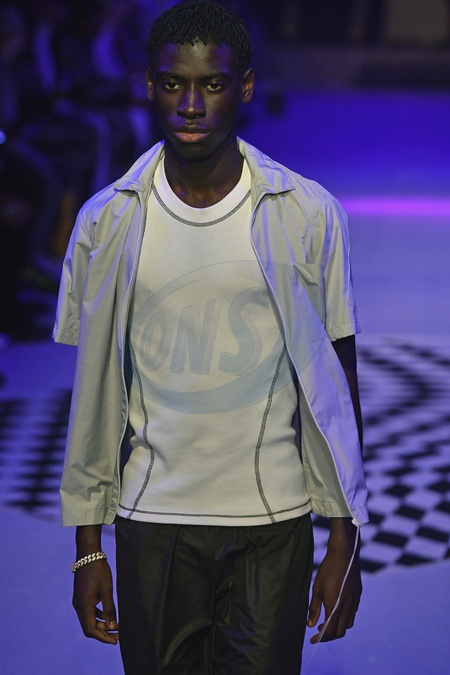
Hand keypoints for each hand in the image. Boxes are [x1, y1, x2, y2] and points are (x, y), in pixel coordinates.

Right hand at [72, 559, 118, 643]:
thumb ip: (110, 609)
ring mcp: (79, 600)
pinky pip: (88, 611)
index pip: (91, 630)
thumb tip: (113, 626)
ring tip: (115, 625)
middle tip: (118, 634)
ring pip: (88, 619)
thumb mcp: (107, 590)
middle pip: (89, 626)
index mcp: (83, 606)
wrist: (88, 554)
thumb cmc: (98, 570)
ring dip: (101, 624)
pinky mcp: (81, 596)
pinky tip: (108, 614)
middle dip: (103, 632)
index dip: (103, 638)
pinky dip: (98, 615)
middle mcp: (78, 605)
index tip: (115, 640)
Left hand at [307, 518, 361, 642]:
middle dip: (329, 635)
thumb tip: (310, 625)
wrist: (345, 555)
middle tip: (318, 633)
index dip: (321, 639)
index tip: (312, 640)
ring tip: (326, 622)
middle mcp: (347, 608)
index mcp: (335, 607)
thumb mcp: (316, 588)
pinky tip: (336, 610)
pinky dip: (344, 618)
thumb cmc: (327, 570)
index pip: (329, 631)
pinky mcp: (358, 596)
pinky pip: (352, 613)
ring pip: (348, 624)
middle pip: (340, 631)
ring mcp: (354, 602)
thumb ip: (314, 608)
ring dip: (337, 627)